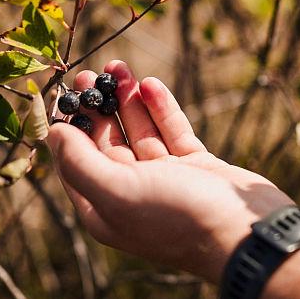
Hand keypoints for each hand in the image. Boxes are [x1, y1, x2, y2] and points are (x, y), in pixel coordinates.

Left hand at [47, 60, 294, 281]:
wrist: (246, 232)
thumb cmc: (177, 216)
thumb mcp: (118, 191)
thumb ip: (80, 162)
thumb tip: (53, 134)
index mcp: (106, 209)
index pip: (75, 162)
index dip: (67, 128)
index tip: (63, 95)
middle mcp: (132, 194)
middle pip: (107, 143)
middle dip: (98, 108)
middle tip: (90, 73)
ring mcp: (166, 178)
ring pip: (141, 132)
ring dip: (128, 100)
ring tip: (118, 66)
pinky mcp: (195, 166)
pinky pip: (172, 131)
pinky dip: (161, 108)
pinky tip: (150, 83)